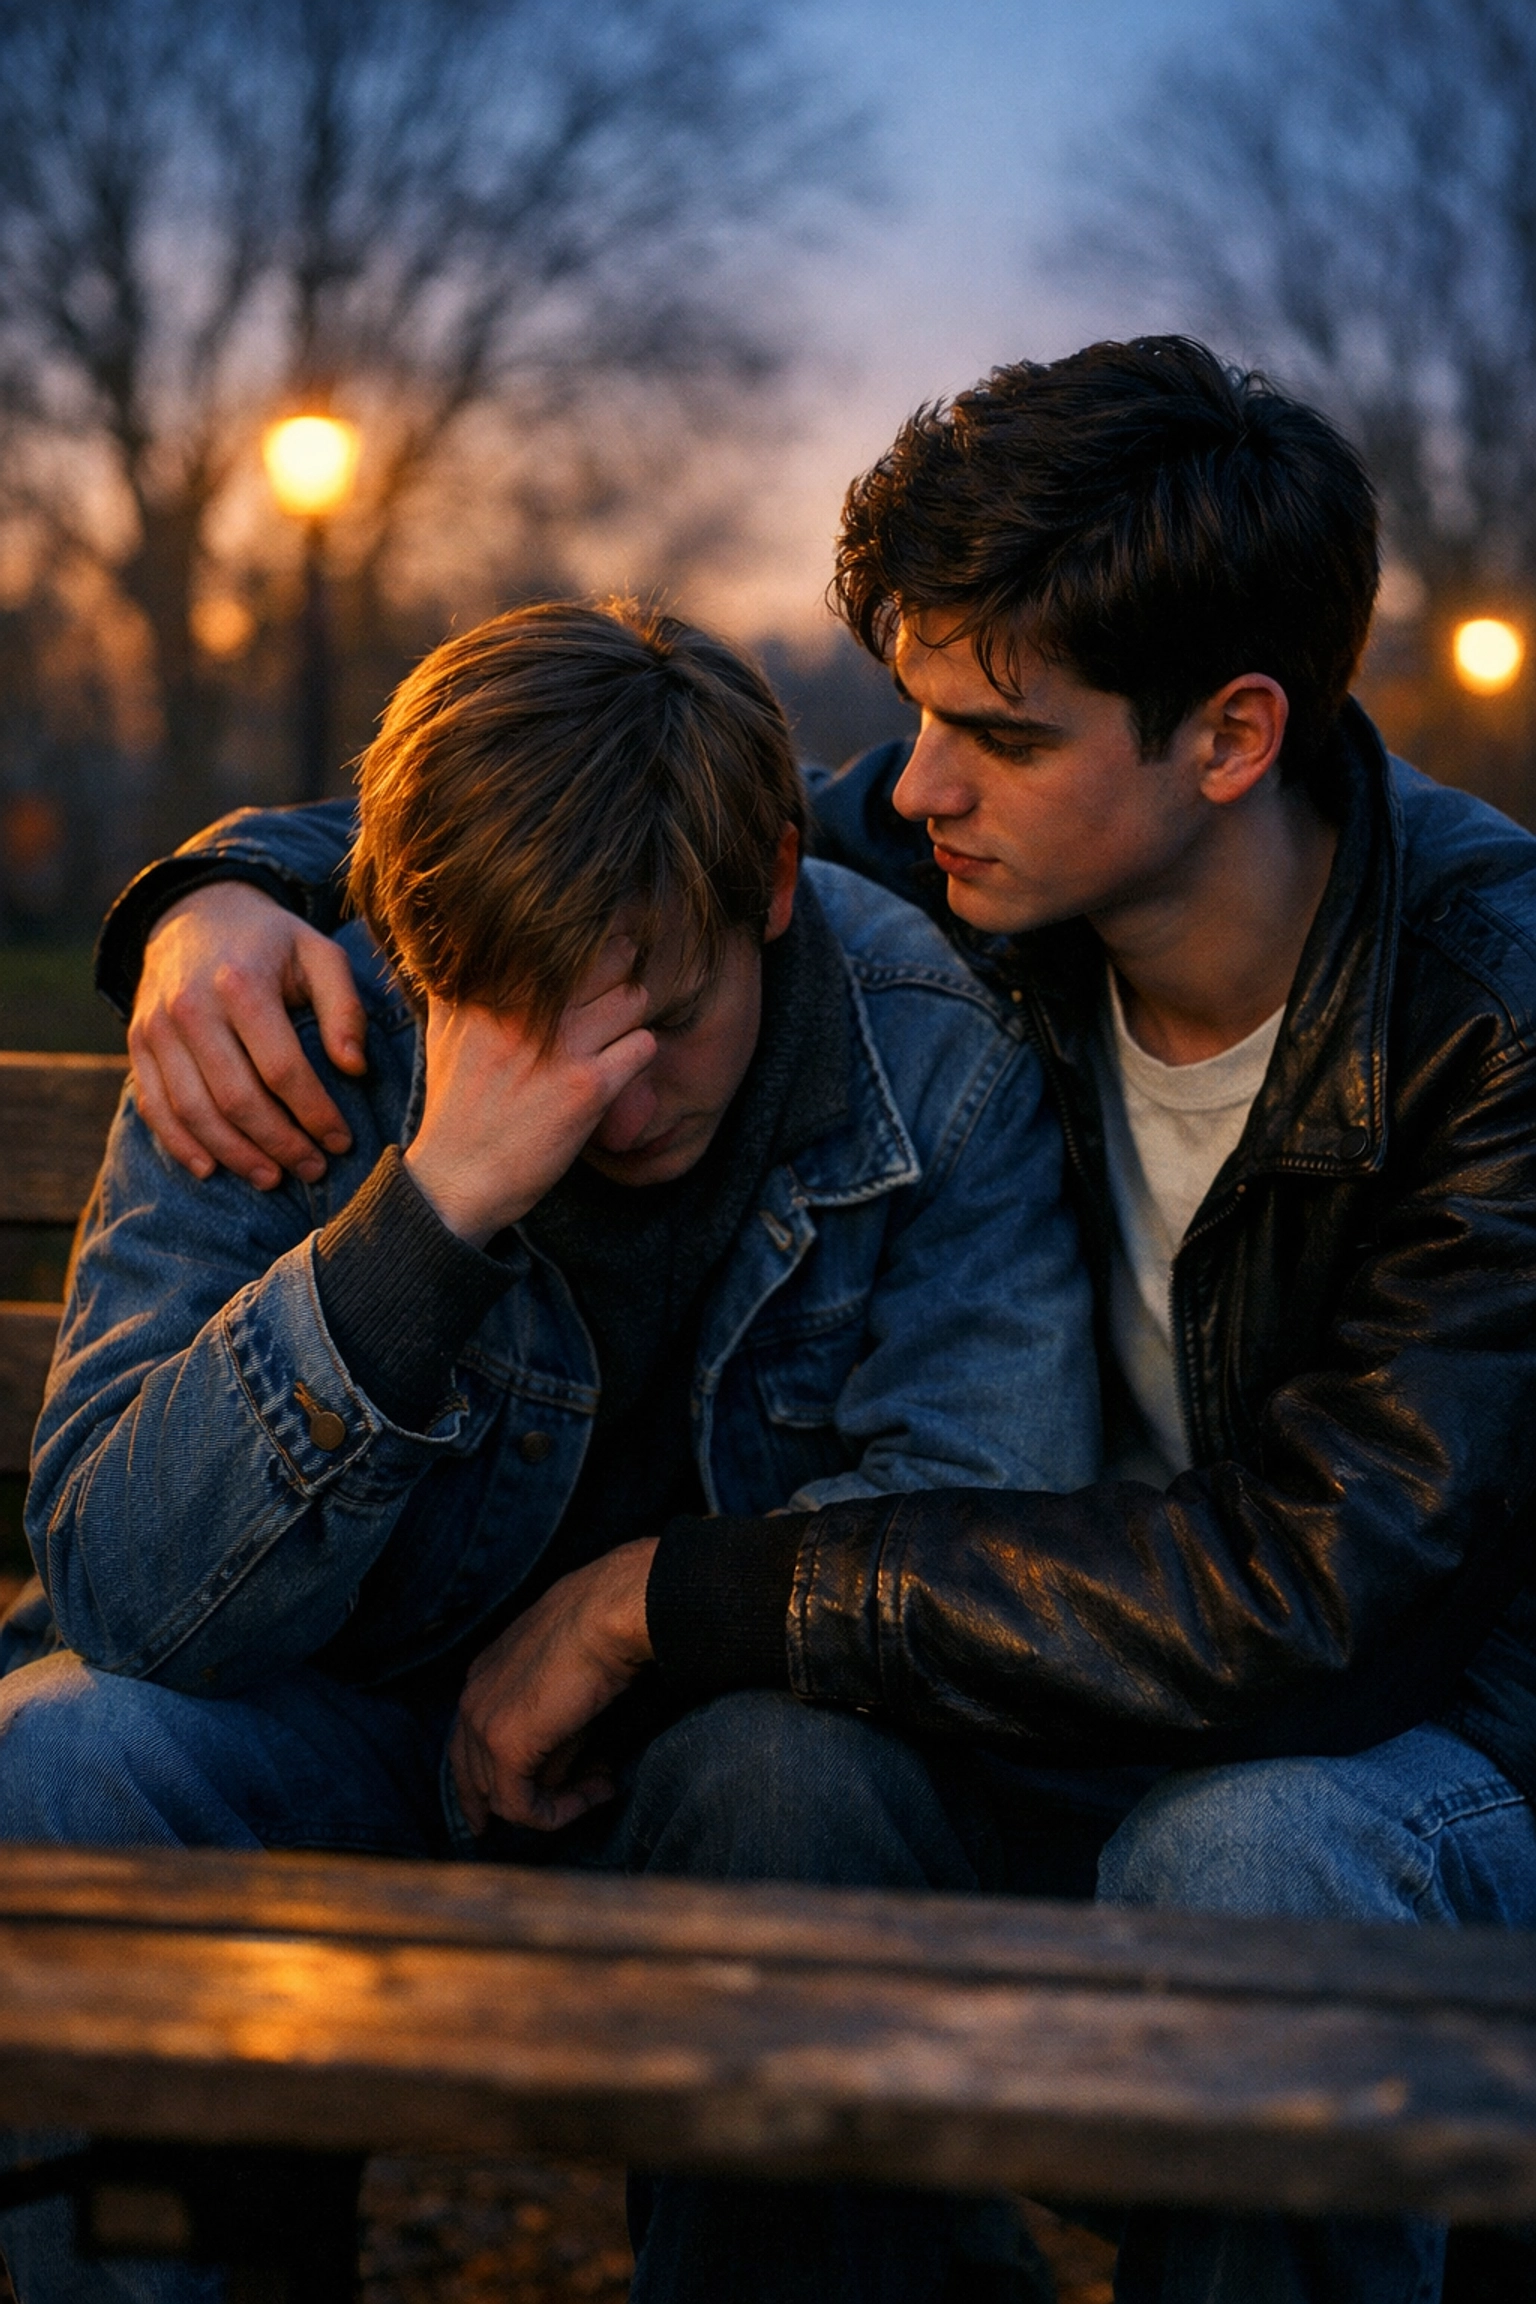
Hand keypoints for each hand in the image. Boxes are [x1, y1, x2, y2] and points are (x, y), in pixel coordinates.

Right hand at [131, 883, 367, 1189]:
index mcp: (241, 983)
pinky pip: (155, 1105)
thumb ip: (345, 1008)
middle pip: (236, 1098)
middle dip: (280, 1144)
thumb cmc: (272, 942)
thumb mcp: (319, 954)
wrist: (195, 911)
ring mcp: (157, 1027)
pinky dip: (180, 1143)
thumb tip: (355, 1068)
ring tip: (272, 1178)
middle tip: (313, 1169)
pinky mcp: (137, 1042)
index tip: (342, 1141)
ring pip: (193, 1111)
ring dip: (235, 1154)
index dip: (315, 1113)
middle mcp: (191, 1006)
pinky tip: (211, 1168)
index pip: (281, 1069)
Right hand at [404, 942, 656, 1245]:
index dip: (589, 944)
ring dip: (634, 1015)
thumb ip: (456, 984)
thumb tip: (459, 944)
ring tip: (618, 1032)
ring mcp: (561, 1048)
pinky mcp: (588, 1088)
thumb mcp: (443, 1032)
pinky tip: (621, 1066)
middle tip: (615, 993)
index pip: (560, 938)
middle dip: (621, 973)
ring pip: (633, 998)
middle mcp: (528, 1012)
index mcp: (493, 991)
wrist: (456, 1180)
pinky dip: (640, 1052)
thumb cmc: (455, 1107)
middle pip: (608, 959)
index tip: (593, 958)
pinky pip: (642, 1046)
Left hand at [449, 1539, 657, 1832]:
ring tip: (603, 1787)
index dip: (487, 1783)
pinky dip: (558, 1813)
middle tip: (566, 1810)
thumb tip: (564, 1771)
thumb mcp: (567, 1682)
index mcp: (482, 1676)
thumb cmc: (600, 1631)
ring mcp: (481, 1723)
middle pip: (476, 1778)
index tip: (515, 1806)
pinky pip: (520, 1805)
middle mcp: (471, 1700)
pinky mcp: (504, 1745)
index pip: (469, 1747)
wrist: (608, 1612)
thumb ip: (553, 1727)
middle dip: (516, 1804)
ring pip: (502, 1796)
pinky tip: (596, 1794)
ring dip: (556, 1803)